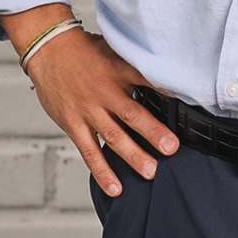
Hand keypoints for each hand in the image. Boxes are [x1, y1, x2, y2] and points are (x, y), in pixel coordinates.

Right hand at [24, 28, 178, 197]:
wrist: (50, 50)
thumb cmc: (86, 52)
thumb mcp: (114, 50)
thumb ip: (135, 66)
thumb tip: (164, 76)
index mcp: (118, 70)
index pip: (147, 80)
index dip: (166, 92)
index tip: (186, 105)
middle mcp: (105, 91)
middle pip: (132, 114)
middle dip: (153, 132)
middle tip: (171, 148)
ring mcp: (89, 110)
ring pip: (113, 136)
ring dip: (133, 156)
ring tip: (151, 171)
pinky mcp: (74, 124)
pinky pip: (89, 151)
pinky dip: (102, 171)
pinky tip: (115, 187)